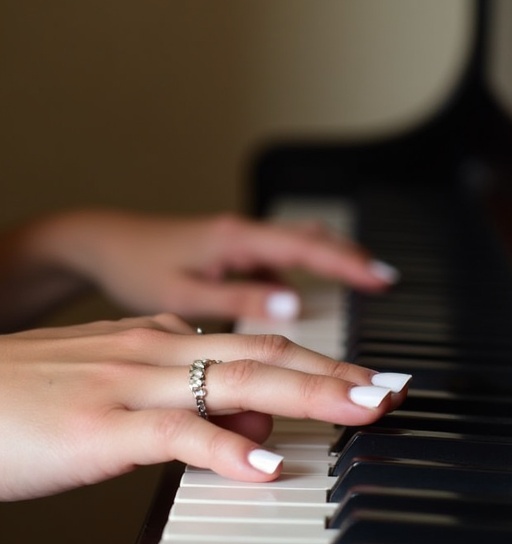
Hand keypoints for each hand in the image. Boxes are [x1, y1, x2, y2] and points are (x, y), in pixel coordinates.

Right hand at [0, 313, 408, 500]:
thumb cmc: (27, 397)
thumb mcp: (115, 384)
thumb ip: (183, 397)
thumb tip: (247, 423)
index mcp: (156, 340)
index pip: (253, 344)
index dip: (316, 359)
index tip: (361, 379)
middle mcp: (151, 351)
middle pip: (261, 354)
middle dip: (334, 371)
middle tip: (390, 390)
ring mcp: (127, 385)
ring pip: (235, 381)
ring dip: (308, 395)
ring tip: (364, 410)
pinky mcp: (98, 427)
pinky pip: (175, 433)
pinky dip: (226, 448)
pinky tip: (266, 463)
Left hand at [35, 210, 398, 320]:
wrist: (102, 245)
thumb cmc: (136, 267)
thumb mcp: (183, 292)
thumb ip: (237, 301)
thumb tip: (292, 307)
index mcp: (236, 240)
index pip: (307, 248)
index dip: (348, 265)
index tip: (382, 281)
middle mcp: (243, 235)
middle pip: (312, 240)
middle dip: (351, 260)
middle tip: (386, 282)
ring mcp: (238, 244)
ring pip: (296, 247)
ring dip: (329, 264)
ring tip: (361, 287)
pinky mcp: (230, 255)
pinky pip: (275, 261)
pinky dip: (299, 275)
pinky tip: (302, 300)